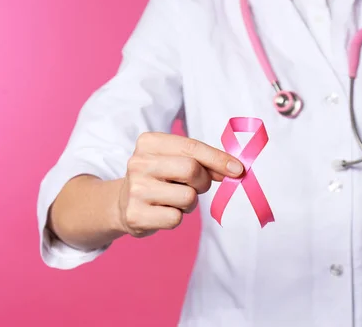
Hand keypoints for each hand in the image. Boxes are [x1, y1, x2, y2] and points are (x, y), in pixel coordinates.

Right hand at [117, 132, 243, 236]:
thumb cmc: (159, 178)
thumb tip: (234, 169)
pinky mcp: (135, 215)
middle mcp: (138, 163)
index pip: (192, 147)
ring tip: (175, 199)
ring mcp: (135, 190)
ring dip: (190, 202)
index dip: (218, 159)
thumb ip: (203, 161)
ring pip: (187, 197)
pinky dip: (177, 217)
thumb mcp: (175, 160)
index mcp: (148, 142)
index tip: (238, 169)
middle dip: (203, 181)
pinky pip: (176, 218)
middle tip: (196, 186)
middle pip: (191, 170)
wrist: (122, 203)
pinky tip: (163, 211)